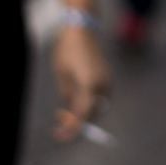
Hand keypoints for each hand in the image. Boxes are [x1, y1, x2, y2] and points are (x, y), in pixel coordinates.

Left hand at [50, 24, 109, 142]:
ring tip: (64, 110)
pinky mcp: (106, 77)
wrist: (82, 29)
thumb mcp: (62, 75)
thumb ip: (68, 95)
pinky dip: (88, 104)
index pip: (83, 114)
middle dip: (76, 120)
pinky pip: (99, 97)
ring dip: (82, 113)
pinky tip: (75, 101)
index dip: (72, 128)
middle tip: (58, 118)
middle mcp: (102, 84)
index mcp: (89, 84)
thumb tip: (70, 111)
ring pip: (97, 107)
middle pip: (92, 113)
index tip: (61, 135)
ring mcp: (107, 80)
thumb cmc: (67, 50)